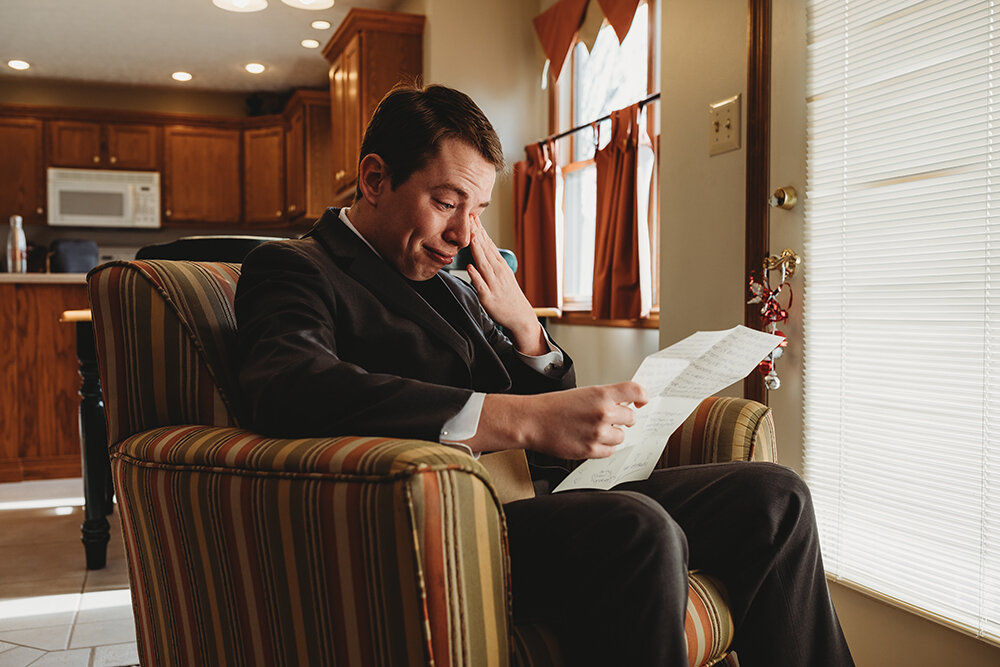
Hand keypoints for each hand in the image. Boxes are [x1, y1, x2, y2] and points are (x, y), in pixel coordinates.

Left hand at [466, 216, 545, 354]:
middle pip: (486, 250)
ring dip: (478, 250)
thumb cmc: (508, 295)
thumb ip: (490, 261)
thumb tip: (480, 245)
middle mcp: (498, 272)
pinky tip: (471, 267)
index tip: (472, 216)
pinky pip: (482, 285)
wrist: (521, 316)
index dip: (480, 230)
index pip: (488, 244)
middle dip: (477, 234)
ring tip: (471, 237)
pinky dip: (476, 276)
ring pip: (484, 264)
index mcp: (500, 265)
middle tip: (470, 218)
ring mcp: (494, 284)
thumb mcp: (502, 274)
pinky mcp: (489, 298)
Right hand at [472, 382, 649, 458]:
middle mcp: (602, 413)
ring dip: (612, 435)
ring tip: (594, 430)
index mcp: (601, 394)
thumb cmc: (554, 407)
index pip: (636, 391)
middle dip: (623, 419)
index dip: (643, 397)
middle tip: (609, 419)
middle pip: (632, 418)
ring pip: (621, 436)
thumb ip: (606, 399)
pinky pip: (610, 451)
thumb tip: (627, 406)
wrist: (532, 421)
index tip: (642, 402)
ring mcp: (597, 433)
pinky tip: (589, 439)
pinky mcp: (591, 450)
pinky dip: (603, 447)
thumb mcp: (583, 394)